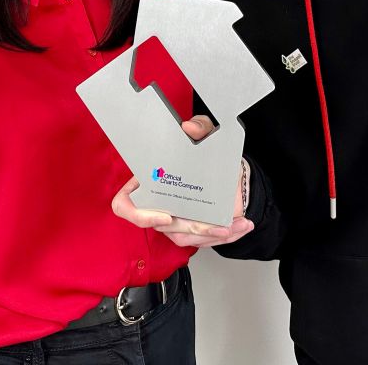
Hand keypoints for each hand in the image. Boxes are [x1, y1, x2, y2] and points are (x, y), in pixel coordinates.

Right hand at [111, 114, 254, 246]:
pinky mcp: (192, 230)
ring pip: (185, 237)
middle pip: (163, 227)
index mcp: (149, 181)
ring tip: (233, 225)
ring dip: (211, 234)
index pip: (125, 204)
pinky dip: (224, 236)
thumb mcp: (208, 134)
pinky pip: (203, 241)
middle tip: (215, 224)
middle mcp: (157, 204)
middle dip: (192, 228)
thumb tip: (189, 127)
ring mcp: (174, 220)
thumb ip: (200, 126)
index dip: (139, 215)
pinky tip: (242, 225)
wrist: (232, 171)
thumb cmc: (210, 153)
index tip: (167, 216)